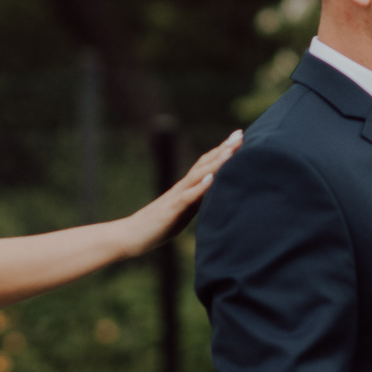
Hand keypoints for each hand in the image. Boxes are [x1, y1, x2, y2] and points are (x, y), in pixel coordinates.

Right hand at [123, 130, 243, 254]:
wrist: (130, 236)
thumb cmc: (157, 226)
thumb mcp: (183, 212)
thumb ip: (198, 202)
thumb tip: (216, 195)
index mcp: (186, 188)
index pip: (206, 164)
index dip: (222, 151)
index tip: (239, 137)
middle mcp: (182, 188)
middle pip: (204, 164)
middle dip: (224, 150)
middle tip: (240, 135)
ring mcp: (176, 197)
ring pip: (198, 176)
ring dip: (215, 163)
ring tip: (231, 151)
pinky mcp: (171, 210)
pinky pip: (187, 197)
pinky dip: (200, 187)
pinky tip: (211, 178)